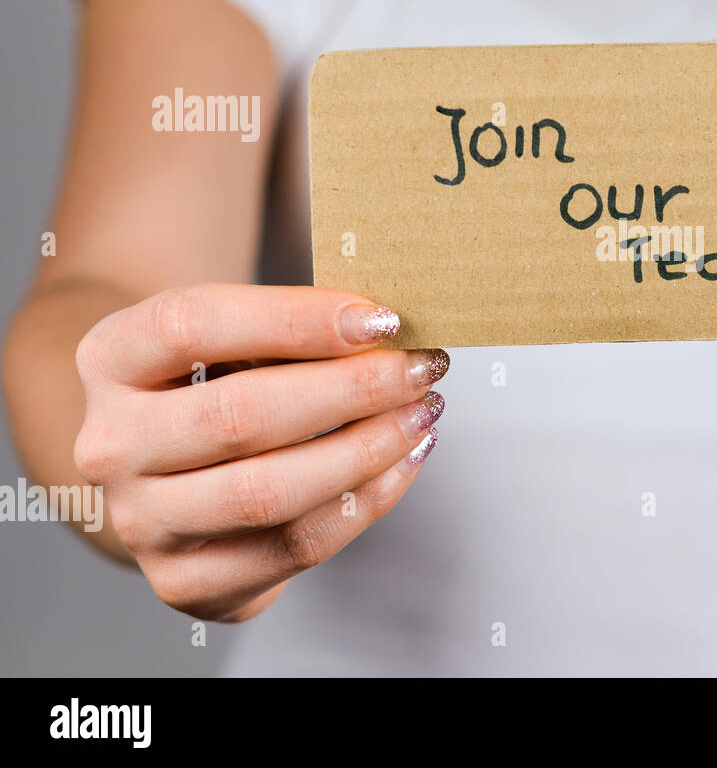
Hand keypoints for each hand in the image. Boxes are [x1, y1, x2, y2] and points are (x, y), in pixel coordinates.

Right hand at [71, 283, 447, 620]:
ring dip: (366, 450)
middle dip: (350, 390)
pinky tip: (404, 460)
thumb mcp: (233, 336)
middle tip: (421, 368)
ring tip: (422, 414)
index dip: (294, 319)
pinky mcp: (185, 581)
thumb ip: (293, 327)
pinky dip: (366, 501)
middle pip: (238, 416)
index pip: (192, 325)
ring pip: (269, 493)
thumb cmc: (218, 381)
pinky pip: (296, 545)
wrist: (170, 471)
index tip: (381, 318)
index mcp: (111, 358)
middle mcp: (110, 444)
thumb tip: (390, 328)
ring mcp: (140, 522)